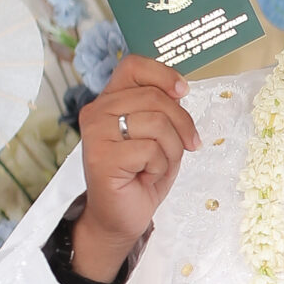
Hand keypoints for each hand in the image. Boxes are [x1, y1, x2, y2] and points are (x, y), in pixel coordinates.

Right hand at [73, 56, 199, 281]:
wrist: (120, 217)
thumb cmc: (140, 175)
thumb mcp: (159, 135)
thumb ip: (162, 109)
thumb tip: (179, 89)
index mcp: (110, 100)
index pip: (133, 66)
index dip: (163, 74)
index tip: (183, 92)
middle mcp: (97, 111)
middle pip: (154, 97)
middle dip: (182, 124)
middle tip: (187, 146)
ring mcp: (95, 133)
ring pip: (156, 123)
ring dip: (171, 150)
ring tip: (157, 166)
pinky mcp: (101, 156)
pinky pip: (150, 150)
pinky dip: (158, 168)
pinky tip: (144, 177)